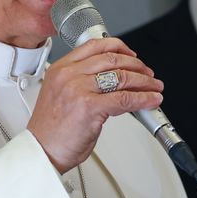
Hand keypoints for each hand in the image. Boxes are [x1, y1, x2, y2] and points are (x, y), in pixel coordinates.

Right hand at [27, 38, 162, 172]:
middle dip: (137, 65)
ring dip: (144, 82)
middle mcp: (68, 75)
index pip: (95, 46)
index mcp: (60, 69)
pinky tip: (151, 101)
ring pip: (122, 77)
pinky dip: (143, 99)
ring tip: (154, 87)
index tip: (131, 55)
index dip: (119, 47)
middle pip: (112, 59)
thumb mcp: (61, 95)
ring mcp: (78, 89)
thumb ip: (82, 83)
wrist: (42, 152)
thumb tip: (112, 81)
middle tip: (148, 74)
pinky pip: (124, 99)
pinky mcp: (90, 107)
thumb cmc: (51, 131)